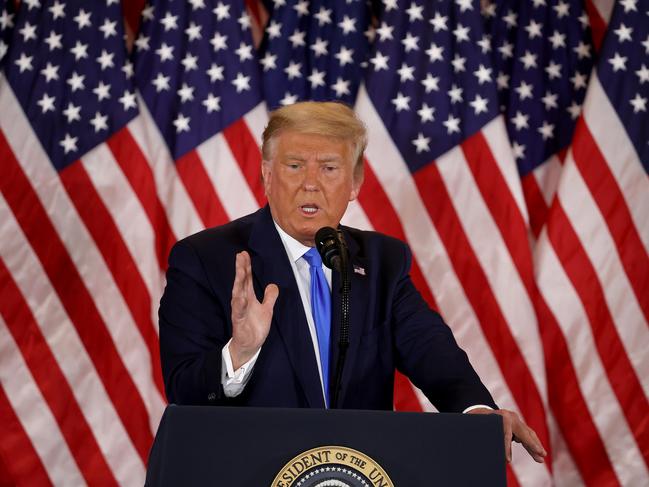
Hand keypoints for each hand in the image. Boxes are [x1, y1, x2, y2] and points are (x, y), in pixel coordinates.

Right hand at [229, 251, 278, 369]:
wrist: (249, 346)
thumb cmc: (255, 327)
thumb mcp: (267, 310)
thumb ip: (269, 297)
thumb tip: (273, 285)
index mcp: (248, 297)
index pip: (247, 279)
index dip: (246, 266)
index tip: (244, 254)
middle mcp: (242, 302)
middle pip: (241, 282)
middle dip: (241, 269)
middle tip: (240, 256)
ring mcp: (239, 311)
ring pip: (238, 294)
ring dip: (239, 282)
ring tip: (241, 271)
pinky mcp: (239, 322)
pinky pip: (238, 312)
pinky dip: (239, 305)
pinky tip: (239, 298)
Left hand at [467, 408, 546, 462]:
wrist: (481, 411)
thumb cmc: (479, 420)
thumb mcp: (479, 425)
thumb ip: (485, 435)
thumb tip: (490, 451)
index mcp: (501, 417)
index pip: (506, 434)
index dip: (506, 448)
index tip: (507, 460)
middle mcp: (511, 417)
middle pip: (523, 433)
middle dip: (532, 445)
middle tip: (541, 455)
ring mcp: (516, 420)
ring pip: (528, 434)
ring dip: (536, 446)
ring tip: (542, 457)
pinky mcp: (518, 425)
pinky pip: (527, 435)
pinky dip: (532, 444)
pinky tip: (538, 453)